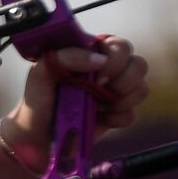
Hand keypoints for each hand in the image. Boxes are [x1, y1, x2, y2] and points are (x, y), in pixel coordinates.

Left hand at [4, 36, 149, 160]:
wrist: (35, 133)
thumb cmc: (38, 97)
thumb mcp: (42, 70)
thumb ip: (67, 55)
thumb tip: (100, 59)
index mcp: (92, 54)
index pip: (120, 46)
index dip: (115, 60)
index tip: (96, 75)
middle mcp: (108, 71)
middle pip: (139, 64)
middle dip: (123, 80)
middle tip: (98, 90)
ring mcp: (114, 94)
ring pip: (142, 88)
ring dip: (121, 99)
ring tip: (97, 106)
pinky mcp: (116, 116)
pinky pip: (131, 115)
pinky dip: (115, 119)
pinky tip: (98, 119)